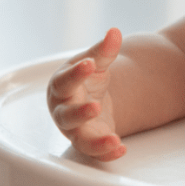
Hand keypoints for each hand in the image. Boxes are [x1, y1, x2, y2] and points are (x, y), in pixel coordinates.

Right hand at [47, 28, 126, 160]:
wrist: (90, 95)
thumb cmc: (86, 77)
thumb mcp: (96, 61)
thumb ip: (104, 50)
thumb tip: (114, 32)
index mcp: (62, 87)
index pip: (64, 81)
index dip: (75, 73)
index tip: (89, 64)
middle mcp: (64, 111)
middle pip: (66, 116)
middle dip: (79, 113)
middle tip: (95, 107)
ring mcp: (76, 129)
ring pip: (80, 139)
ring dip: (95, 142)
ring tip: (114, 140)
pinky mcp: (89, 141)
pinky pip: (96, 152)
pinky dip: (107, 153)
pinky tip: (122, 149)